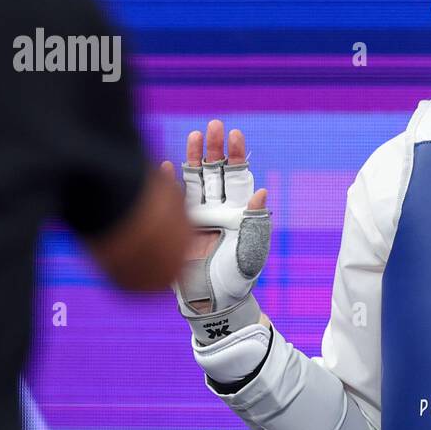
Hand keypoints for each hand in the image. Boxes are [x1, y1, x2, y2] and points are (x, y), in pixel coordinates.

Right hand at [162, 120, 271, 344]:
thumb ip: (257, 224)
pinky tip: (167, 167)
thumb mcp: (251, 253)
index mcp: (238, 213)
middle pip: (215, 171)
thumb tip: (263, 192)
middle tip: (214, 125)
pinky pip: (171, 201)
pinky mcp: (175, 227)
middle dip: (214, 148)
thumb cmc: (236, 280)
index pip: (238, 177)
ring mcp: (194, 216)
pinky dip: (168, 184)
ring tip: (194, 135)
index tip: (235, 135)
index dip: (236, 156)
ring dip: (193, 158)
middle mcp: (216, 209)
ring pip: (193, 180)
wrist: (211, 303)